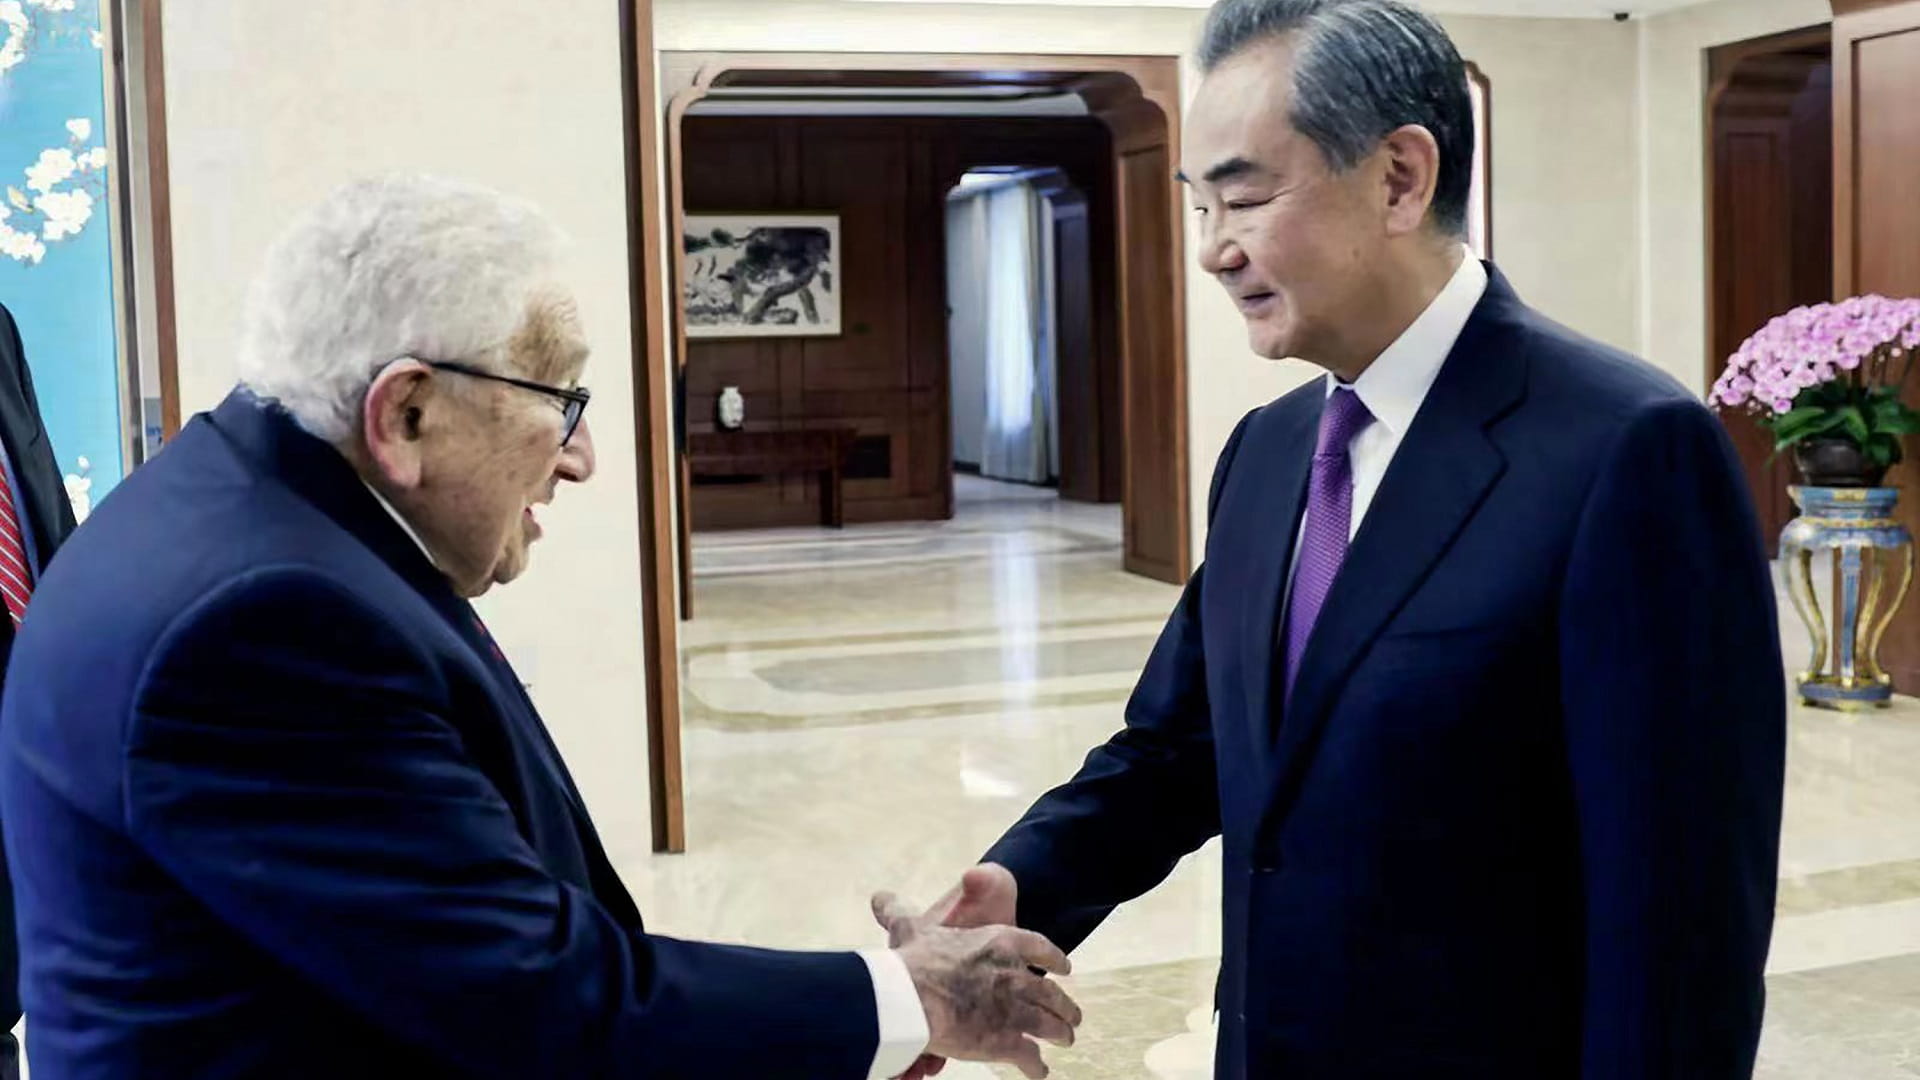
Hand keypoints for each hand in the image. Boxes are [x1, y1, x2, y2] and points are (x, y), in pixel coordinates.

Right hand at [872, 890, 1079, 1079]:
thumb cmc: (913, 960)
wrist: (913, 998)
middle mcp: (1015, 975)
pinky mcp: (1006, 1042)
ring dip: (1061, 1032)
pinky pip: (1030, 1057)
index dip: (1053, 958)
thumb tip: (879, 897)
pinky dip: (1037, 1066)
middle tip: (1073, 1014)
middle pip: (1050, 992)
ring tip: (1066, 1039)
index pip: (1039, 948)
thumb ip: (898, 911)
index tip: (1065, 967)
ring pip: (1049, 1024)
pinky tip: (1040, 1072)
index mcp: (999, 943)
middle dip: (1065, 1005)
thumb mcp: (909, 928)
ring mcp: (1014, 1010)